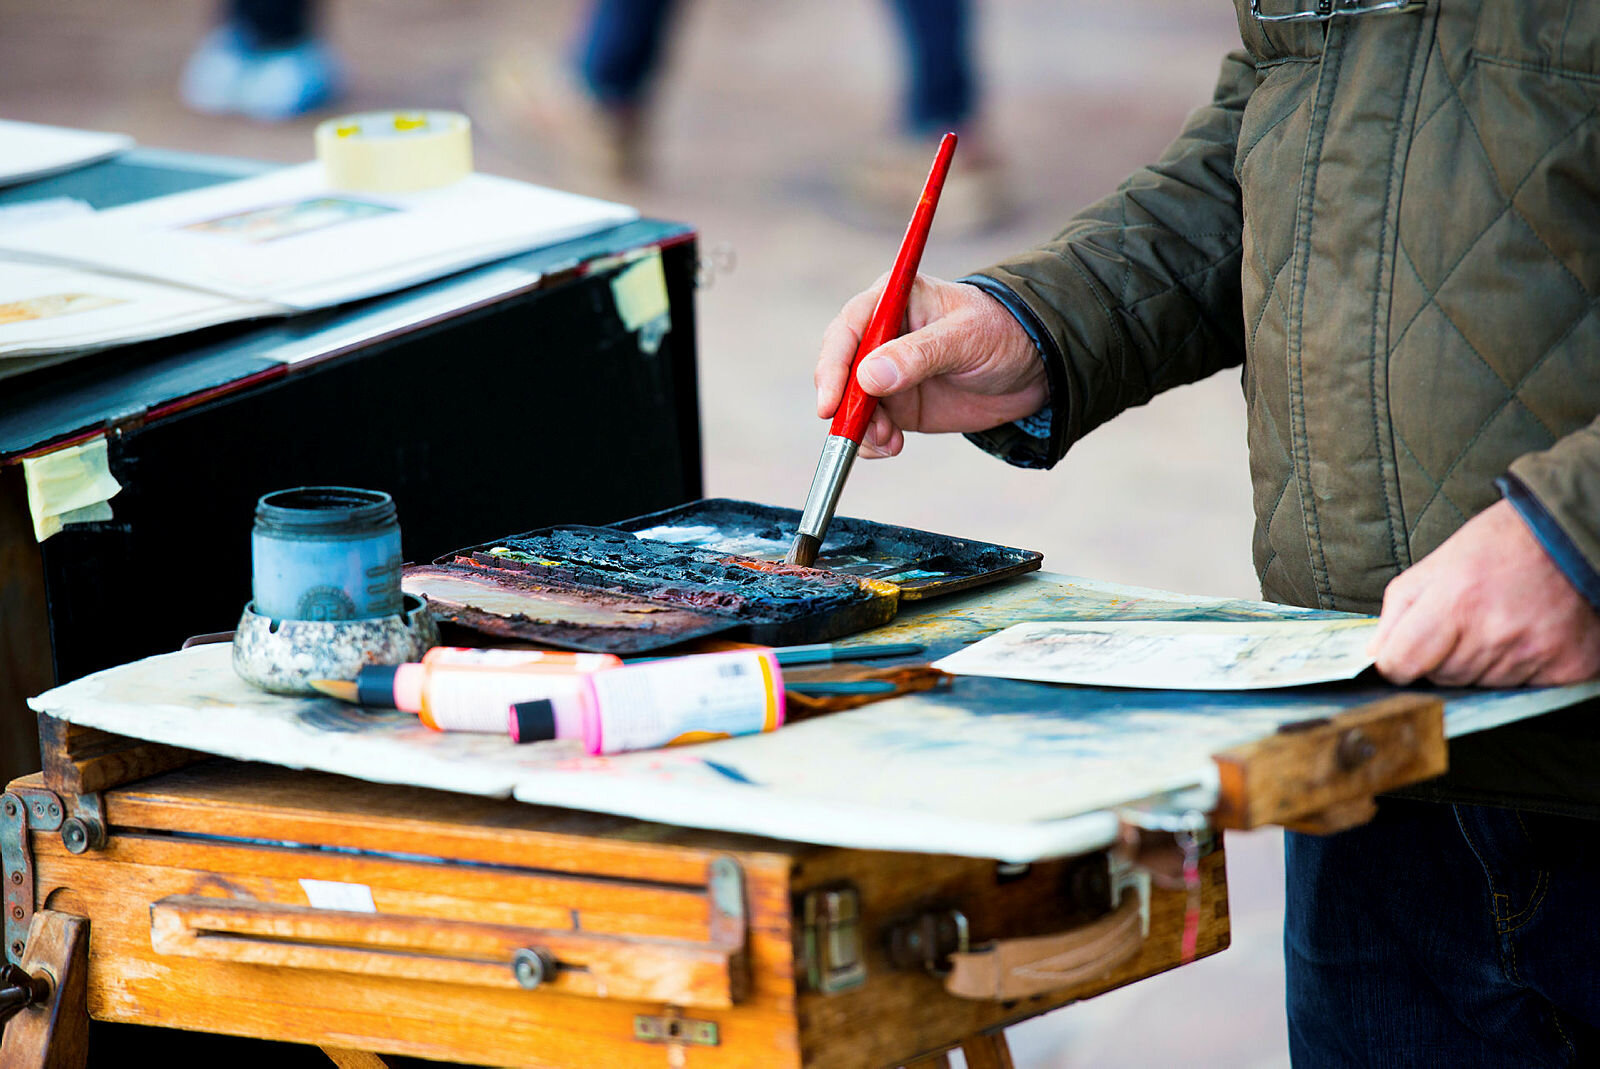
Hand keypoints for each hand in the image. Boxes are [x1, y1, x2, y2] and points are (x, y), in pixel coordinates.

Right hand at [814, 274, 1045, 457]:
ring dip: (860, 428)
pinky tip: (891, 446)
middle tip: (862, 431)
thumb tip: (869, 376)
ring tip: (889, 441)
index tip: (831, 401)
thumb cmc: (1002, 333)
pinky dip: (871, 442)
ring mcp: (886, 373)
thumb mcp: (966, 338)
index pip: (849, 328)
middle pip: (841, 369)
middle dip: (844, 404)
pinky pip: (869, 426)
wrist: (1034, 370)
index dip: (834, 364)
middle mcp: (881, 336)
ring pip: (851, 403)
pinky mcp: (897, 405)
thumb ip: (920, 355)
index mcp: (892, 301)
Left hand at [1370, 499, 1599, 686]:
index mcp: (1456, 602)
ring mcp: (1534, 653)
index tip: (1403, 654)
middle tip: (1466, 623)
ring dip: (1481, 663)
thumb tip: (1377, 655)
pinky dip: (1519, 670)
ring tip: (1499, 623)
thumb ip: (1398, 612)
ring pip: (1480, 685)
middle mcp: (1495, 632)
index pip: (1402, 664)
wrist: (1569, 535)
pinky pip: (1523, 689)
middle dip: (1442, 658)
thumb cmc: (1498, 546)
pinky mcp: (1568, 667)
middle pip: (1442, 678)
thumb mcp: (1436, 565)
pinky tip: (1527, 636)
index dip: (1397, 662)